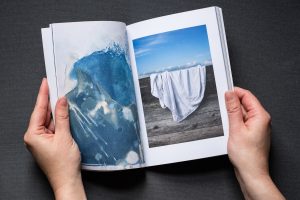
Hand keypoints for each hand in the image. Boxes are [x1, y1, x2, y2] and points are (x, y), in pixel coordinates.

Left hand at [24, 78, 85, 199]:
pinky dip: (58, 120)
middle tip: (55, 86)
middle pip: (42, 114)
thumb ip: (63, 117)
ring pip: (48, 120)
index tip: (45, 82)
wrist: (67, 180)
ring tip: (62, 97)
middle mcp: (34, 137)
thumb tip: (61, 101)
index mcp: (33, 135)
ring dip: (56, 111)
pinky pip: (52, 127)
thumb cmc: (64, 164)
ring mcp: (41, 140)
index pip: (38, 110)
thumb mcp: (64, 137)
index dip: (43, 94)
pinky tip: (64, 113)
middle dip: (49, 101)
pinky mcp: (48, 143)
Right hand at [225, 87, 283, 199]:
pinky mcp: (253, 132)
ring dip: (233, 114)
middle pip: (245, 103)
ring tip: (226, 123)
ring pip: (243, 113)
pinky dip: (234, 122)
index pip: (247, 96)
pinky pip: (243, 121)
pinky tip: (229, 129)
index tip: (224, 92)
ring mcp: (257, 127)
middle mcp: (261, 120)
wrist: (251, 172)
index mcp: (260, 116)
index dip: (235, 92)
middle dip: (232, 104)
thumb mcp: (235, 129)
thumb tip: (230, 95)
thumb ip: (232, 109)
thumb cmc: (247, 156)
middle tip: (222, 108)